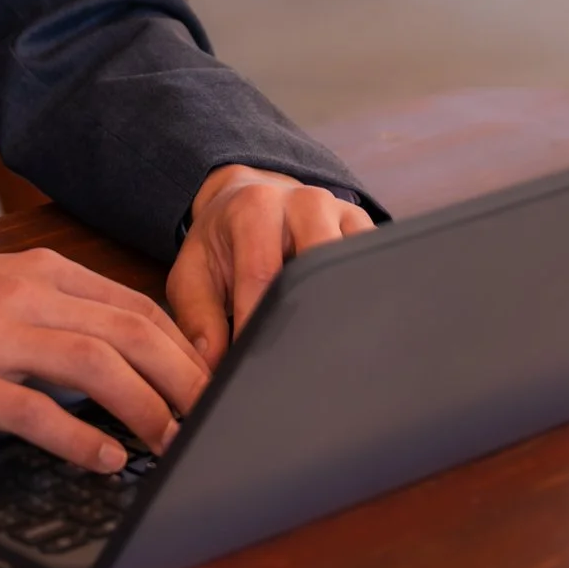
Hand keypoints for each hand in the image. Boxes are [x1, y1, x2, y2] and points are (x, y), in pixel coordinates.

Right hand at [0, 249, 211, 473]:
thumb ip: (55, 314)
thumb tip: (129, 357)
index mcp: (37, 272)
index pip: (136, 306)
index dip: (185, 351)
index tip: (213, 391)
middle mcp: (21, 295)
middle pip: (130, 331)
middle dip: (184, 380)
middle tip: (212, 424)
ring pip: (95, 363)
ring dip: (146, 407)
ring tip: (171, 445)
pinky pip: (36, 409)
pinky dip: (81, 437)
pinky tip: (105, 459)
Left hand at [168, 165, 373, 369]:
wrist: (248, 200)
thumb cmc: (221, 243)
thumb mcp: (194, 272)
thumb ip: (197, 316)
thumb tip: (215, 363)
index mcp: (254, 207)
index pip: (262, 276)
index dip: (256, 325)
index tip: (251, 367)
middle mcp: (303, 202)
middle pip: (315, 268)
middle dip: (303, 320)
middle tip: (293, 367)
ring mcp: (341, 212)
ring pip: (351, 268)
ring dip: (339, 311)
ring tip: (322, 351)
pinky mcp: (366, 229)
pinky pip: (374, 267)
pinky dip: (365, 298)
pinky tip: (350, 328)